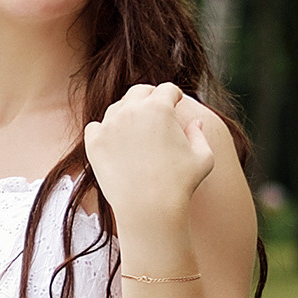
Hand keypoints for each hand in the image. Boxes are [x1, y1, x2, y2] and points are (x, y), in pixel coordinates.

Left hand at [83, 81, 218, 246]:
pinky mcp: (94, 143)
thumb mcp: (203, 158)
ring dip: (126, 113)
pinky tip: (113, 141)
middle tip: (153, 110)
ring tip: (134, 129)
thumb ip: (200, 135)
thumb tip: (195, 122)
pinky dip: (103, 131)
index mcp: (159, 108)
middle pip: (139, 92)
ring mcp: (110, 125)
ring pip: (117, 108)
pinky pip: (95, 127)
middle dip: (149, 97)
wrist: (149, 209)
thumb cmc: (180, 185)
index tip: (174, 102)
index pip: (167, 89)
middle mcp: (132, 110)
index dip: (173, 95)